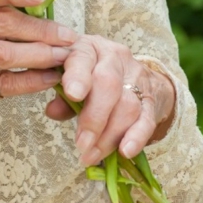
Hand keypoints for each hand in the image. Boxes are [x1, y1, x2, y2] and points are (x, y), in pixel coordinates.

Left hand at [45, 35, 175, 163]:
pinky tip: (125, 151)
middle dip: (94, 118)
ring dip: (109, 135)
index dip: (78, 76)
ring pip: (127, 105)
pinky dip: (136, 137)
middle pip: (108, 84)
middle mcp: (115, 57)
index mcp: (89, 47)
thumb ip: (61, 93)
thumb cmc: (90, 73)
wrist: (130, 72)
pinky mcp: (151, 98)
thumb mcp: (71, 74)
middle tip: (81, 144)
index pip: (84, 57)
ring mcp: (136, 76)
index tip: (72, 94)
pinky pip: (147, 119)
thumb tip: (51, 111)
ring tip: (92, 155)